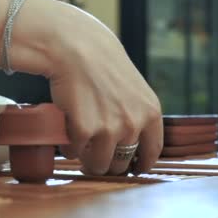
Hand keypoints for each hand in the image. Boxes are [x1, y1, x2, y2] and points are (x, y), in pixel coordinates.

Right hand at [41, 0, 162, 174]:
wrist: (76, 49)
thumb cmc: (101, 65)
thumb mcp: (133, 89)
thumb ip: (135, 115)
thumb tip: (129, 144)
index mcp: (150, 113)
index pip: (152, 153)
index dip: (140, 166)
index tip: (131, 169)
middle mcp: (133, 124)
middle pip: (122, 164)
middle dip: (108, 164)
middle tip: (95, 157)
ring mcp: (109, 129)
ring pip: (98, 165)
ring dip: (87, 160)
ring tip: (80, 147)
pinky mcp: (83, 130)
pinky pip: (74, 152)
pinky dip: (68, 147)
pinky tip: (66, 134)